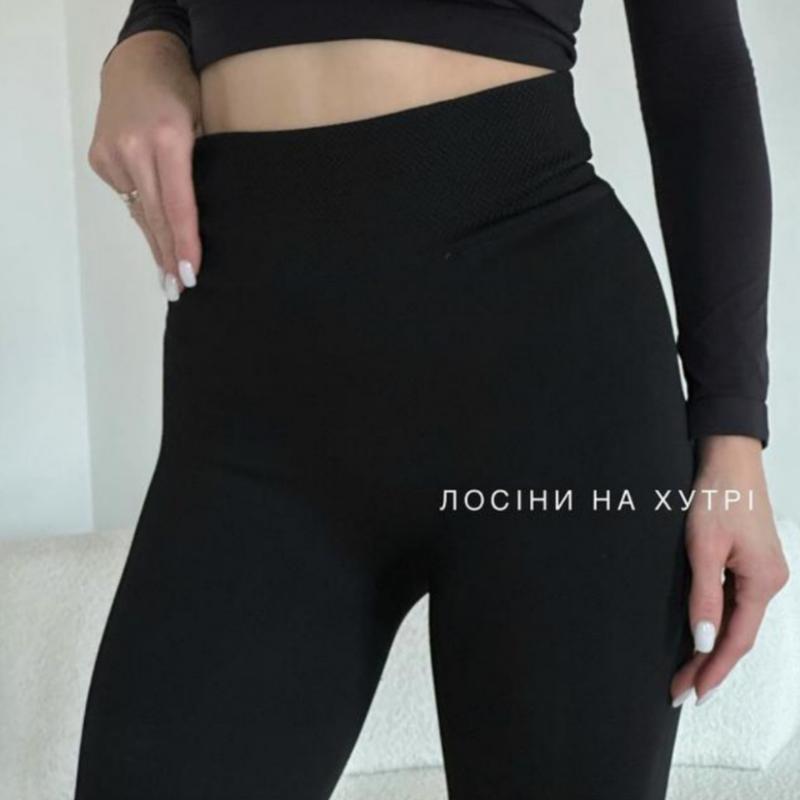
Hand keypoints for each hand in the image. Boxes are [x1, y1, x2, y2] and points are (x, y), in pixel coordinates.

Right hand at [88, 31, 202, 300]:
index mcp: (168, 139)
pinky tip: (157, 240)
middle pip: (154, 216)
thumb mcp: (207, 124)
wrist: (140, 59)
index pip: (178, 205)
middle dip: (169, 257)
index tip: (191, 275)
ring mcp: (111, 153)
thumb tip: (211, 222)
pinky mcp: (99, 157)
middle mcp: (134, 148)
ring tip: (168, 278)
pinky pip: (129, 197)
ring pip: (140, 211)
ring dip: (156, 244)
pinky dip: (144, 217)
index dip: (186, 244)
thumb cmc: (189, 91)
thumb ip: (204, 170)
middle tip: (178, 291)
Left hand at [671, 435, 789, 706]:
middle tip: (680, 690)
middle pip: (738, 635)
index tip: (691, 694)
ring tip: (686, 671)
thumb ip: (704, 595)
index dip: (713, 670)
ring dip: (712, 646)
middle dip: (709, 665)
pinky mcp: (750, 560)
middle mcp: (769, 581)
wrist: (727, 456)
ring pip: (736, 620)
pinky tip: (701, 634)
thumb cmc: (717, 494)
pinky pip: (734, 601)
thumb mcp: (703, 546)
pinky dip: (717, 622)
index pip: (737, 640)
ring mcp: (761, 571)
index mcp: (763, 581)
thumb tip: (704, 641)